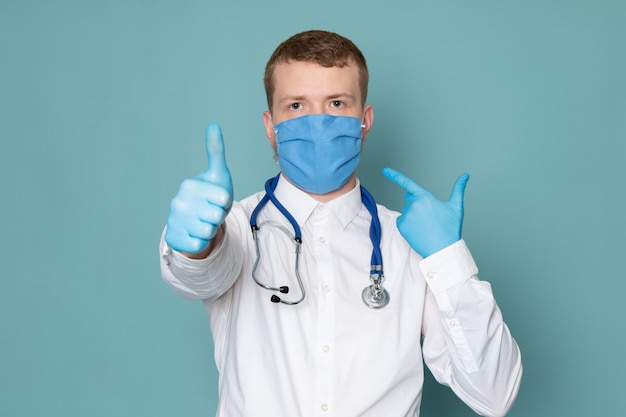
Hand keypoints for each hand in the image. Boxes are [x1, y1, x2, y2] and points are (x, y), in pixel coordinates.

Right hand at [165, 124, 233, 253]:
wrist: (193, 221)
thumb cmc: (209, 196)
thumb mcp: (217, 175)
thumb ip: (216, 151)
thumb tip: (214, 125)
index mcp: (190, 185)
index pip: (223, 198)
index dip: (225, 201)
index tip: (217, 199)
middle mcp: (178, 202)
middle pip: (216, 216)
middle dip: (218, 216)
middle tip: (210, 212)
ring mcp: (175, 221)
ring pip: (208, 231)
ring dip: (211, 229)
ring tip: (204, 222)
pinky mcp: (174, 239)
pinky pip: (199, 245)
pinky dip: (201, 242)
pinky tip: (195, 234)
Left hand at [383, 167, 468, 257]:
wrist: (442, 249)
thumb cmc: (450, 229)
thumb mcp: (456, 207)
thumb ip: (458, 189)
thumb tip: (465, 175)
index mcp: (425, 197)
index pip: (407, 183)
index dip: (395, 175)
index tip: (385, 170)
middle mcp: (413, 204)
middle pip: (409, 198)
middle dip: (416, 202)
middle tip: (429, 215)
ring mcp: (406, 216)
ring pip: (406, 210)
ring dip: (413, 214)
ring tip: (425, 225)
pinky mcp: (401, 226)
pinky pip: (402, 221)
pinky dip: (407, 224)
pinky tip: (418, 230)